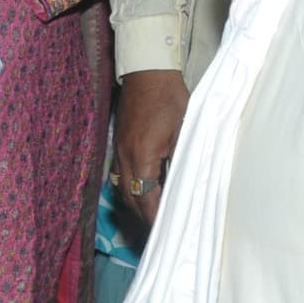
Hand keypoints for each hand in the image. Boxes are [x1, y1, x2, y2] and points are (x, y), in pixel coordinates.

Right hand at [114, 69, 188, 226]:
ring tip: (153, 213)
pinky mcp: (118, 144)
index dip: (155, 216)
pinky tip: (144, 189)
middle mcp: (125, 157)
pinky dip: (132, 187)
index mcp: (142, 156)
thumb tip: (185, 186)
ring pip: (123, 187)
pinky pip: (121, 175)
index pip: (145, 196)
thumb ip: (181, 161)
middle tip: (162, 227)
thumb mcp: (184, 131)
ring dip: (137, 202)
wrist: (147, 73)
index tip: (167, 229)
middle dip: (144, 215)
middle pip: (130, 197)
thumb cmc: (169, 99)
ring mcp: (118, 150)